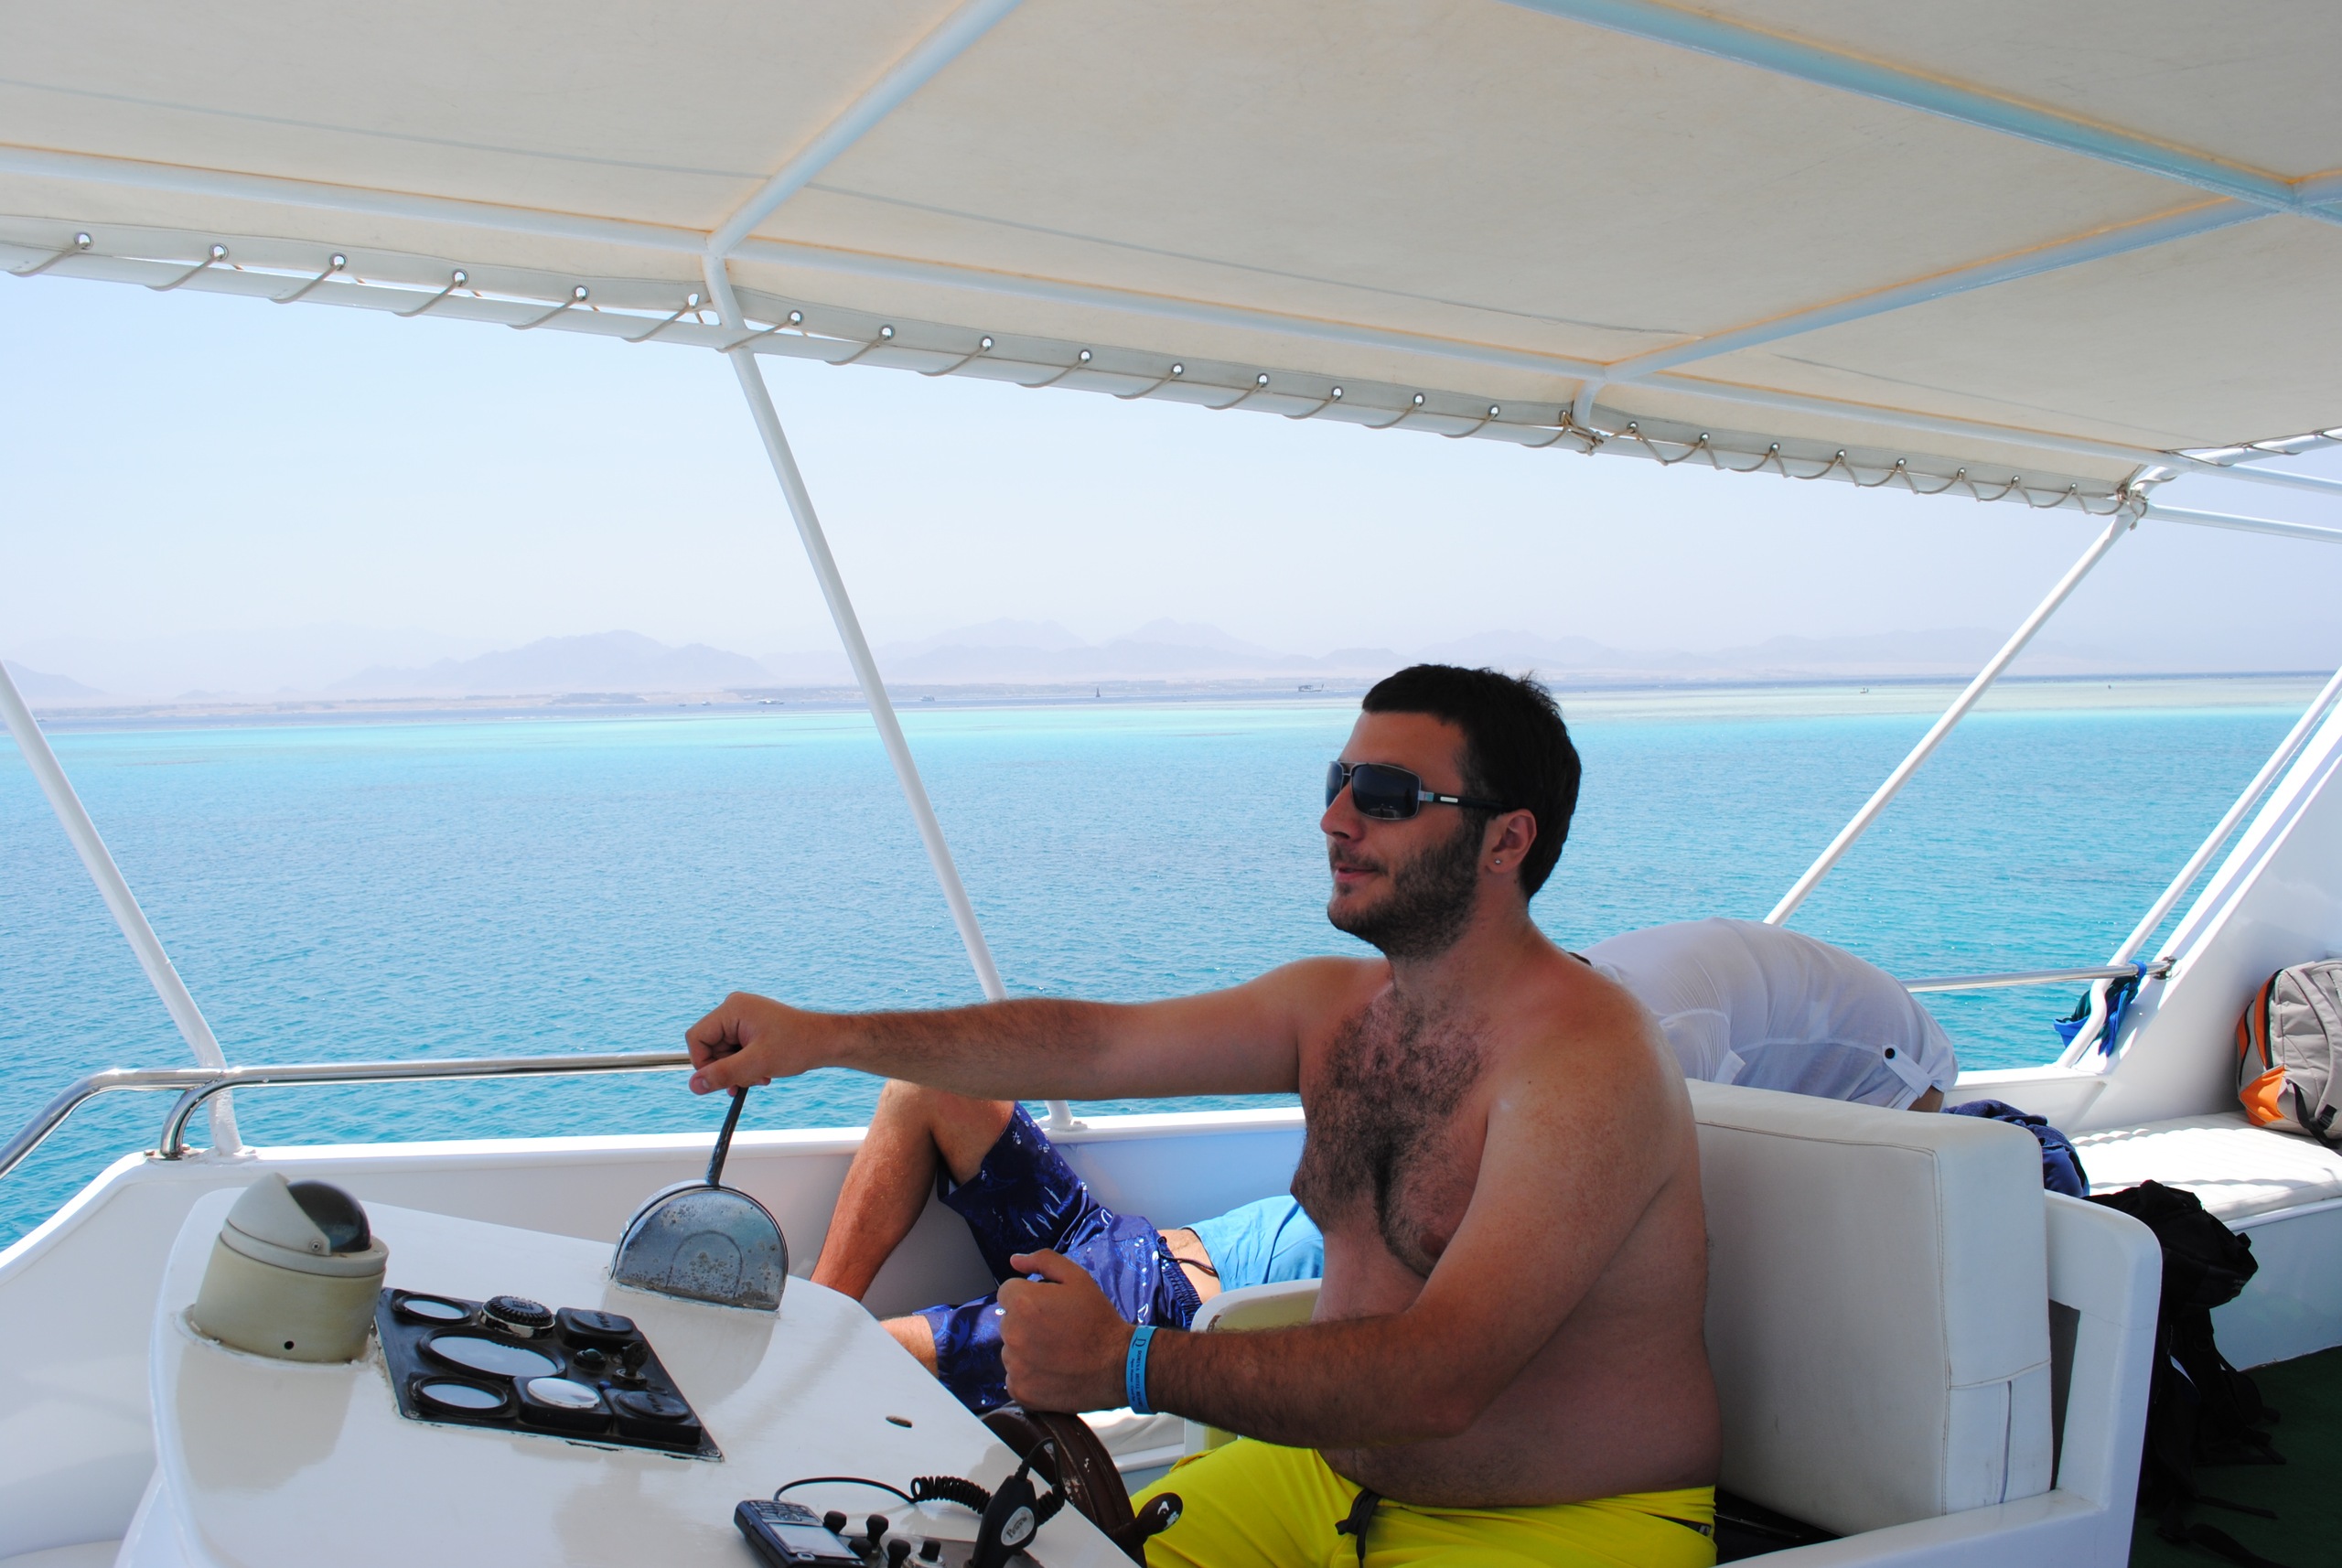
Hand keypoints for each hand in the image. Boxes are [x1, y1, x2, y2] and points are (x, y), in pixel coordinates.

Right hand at [683, 992, 831, 1094]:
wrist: (826, 1042)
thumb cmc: (797, 1046)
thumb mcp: (757, 1064)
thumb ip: (723, 1074)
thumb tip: (694, 1086)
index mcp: (732, 1009)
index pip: (697, 1038)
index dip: (703, 1063)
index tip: (721, 1080)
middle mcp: (735, 1009)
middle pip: (709, 1047)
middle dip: (727, 1069)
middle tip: (750, 1080)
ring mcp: (743, 1018)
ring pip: (723, 1053)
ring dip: (738, 1070)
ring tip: (761, 1076)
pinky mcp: (751, 1028)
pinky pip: (735, 1051)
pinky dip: (745, 1066)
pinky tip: (763, 1073)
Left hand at [998, 1250, 1136, 1412]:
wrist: (1118, 1365)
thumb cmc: (1098, 1319)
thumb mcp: (1077, 1278)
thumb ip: (1043, 1261)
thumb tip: (1015, 1261)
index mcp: (1022, 1303)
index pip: (1007, 1293)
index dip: (1029, 1297)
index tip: (1048, 1308)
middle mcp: (1012, 1334)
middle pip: (1009, 1322)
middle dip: (1027, 1322)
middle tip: (1057, 1330)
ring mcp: (1014, 1365)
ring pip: (1011, 1350)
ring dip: (1027, 1349)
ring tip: (1057, 1352)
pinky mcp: (1020, 1390)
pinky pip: (1015, 1377)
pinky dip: (1029, 1375)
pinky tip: (1053, 1371)